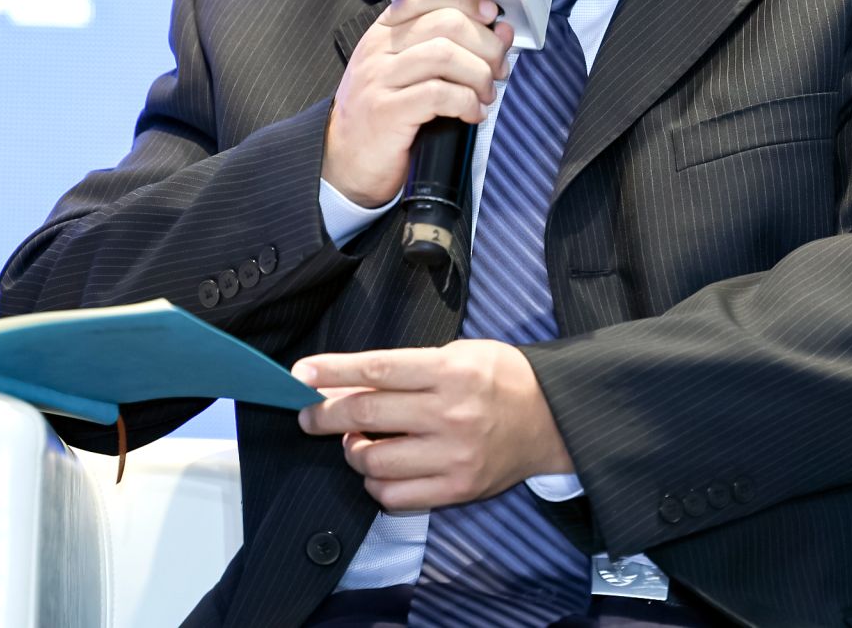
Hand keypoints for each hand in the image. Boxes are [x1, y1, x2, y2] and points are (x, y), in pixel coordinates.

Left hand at [293, 340, 571, 511]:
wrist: (552, 419)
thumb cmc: (501, 379)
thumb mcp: (458, 354)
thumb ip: (404, 370)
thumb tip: (344, 386)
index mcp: (451, 371)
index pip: (377, 370)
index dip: (331, 372)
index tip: (299, 375)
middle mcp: (450, 414)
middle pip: (366, 415)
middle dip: (324, 415)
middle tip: (309, 414)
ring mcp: (453, 456)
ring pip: (373, 461)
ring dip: (352, 451)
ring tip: (356, 441)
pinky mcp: (457, 489)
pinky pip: (394, 495)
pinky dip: (375, 482)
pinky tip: (380, 467)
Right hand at [323, 0, 512, 207]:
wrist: (345, 162)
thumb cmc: (383, 115)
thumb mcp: (407, 73)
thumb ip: (447, 48)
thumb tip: (500, 30)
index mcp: (383, 33)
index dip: (465, 0)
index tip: (493, 14)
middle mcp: (378, 50)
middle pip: (445, 23)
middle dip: (485, 44)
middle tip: (498, 68)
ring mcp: (379, 79)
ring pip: (445, 54)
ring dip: (479, 74)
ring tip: (486, 94)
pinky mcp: (386, 112)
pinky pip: (439, 94)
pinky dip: (467, 102)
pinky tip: (473, 114)